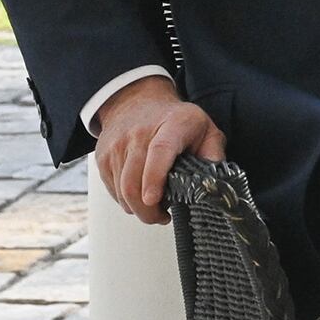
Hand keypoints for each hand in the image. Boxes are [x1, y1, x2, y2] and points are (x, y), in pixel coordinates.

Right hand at [92, 77, 225, 224]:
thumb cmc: (175, 119)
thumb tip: (216, 181)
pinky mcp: (103, 158)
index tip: (154, 200)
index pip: (159, 151)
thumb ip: (214, 153)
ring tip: (153, 208)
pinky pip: (112, 189)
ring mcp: (118, 146)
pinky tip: (140, 196)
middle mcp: (139, 135)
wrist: (136, 101)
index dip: (154, 178)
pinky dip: (126, 200)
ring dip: (137, 208)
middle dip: (147, 210)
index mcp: (172, 125)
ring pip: (121, 190)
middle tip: (161, 217)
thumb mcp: (205, 128)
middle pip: (133, 181)